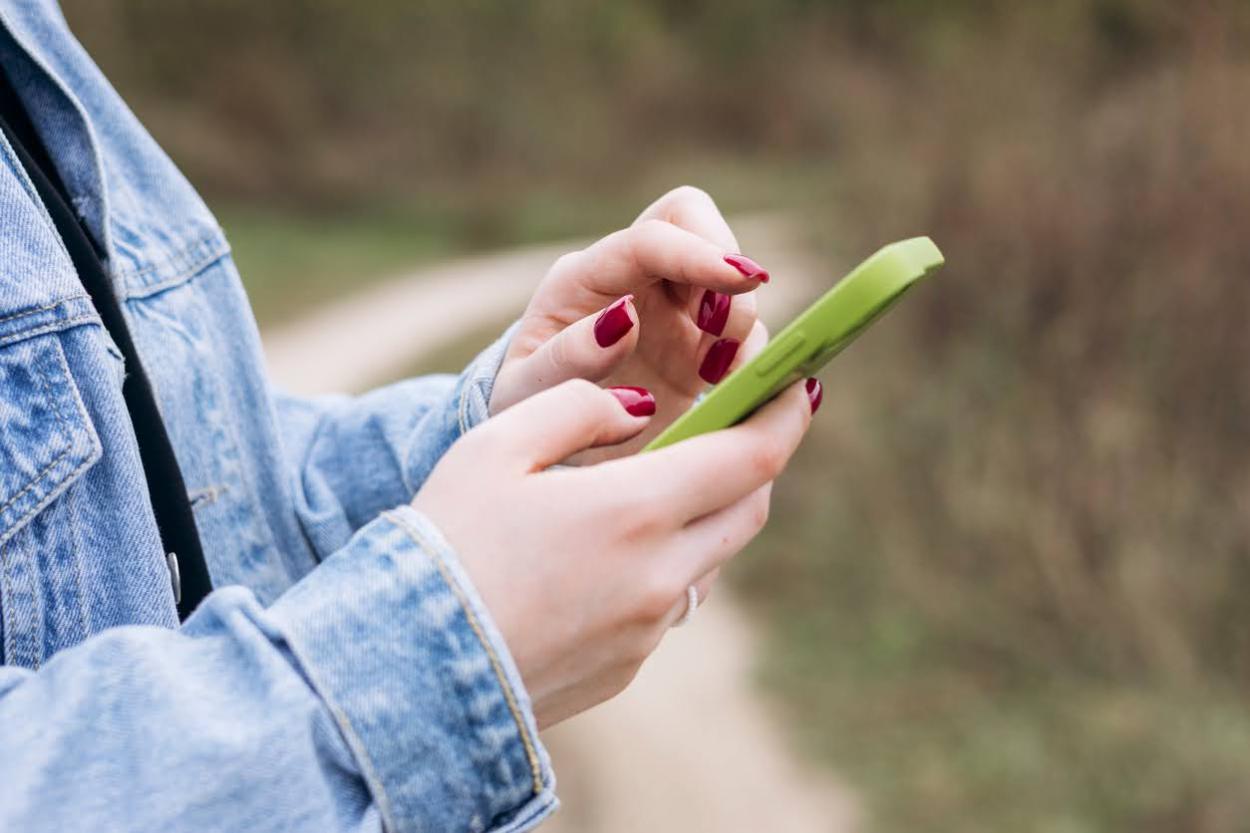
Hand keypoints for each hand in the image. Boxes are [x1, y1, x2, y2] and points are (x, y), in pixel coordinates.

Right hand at [413, 376, 819, 727]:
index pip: (753, 457)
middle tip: (737, 424)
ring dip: (710, 514)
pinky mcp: (627, 666)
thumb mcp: (496, 445)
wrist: (408, 671)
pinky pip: (671, 602)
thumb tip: (638, 408)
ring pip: (713, 557)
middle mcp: (660, 576)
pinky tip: (613, 552)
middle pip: (749, 508)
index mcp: (635, 511)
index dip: (784, 414)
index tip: (797, 383)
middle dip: (755, 460)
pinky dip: (666, 564)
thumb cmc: (443, 545)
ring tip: (668, 483)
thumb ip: (578, 407)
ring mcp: (648, 629)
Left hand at [489, 187, 770, 457]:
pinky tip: (723, 387)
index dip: (697, 253)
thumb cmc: (527, 412)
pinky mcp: (699, 345)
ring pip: (728, 277)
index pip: (648, 240)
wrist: (545, 449)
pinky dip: (750, 353)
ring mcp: (669, 309)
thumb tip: (623, 319)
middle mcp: (630, 279)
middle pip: (695, 223)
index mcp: (582, 280)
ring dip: (740, 318)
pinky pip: (744, 330)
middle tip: (721, 329)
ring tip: (714, 372)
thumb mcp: (526, 395)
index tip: (740, 280)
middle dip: (725, 265)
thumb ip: (567, 358)